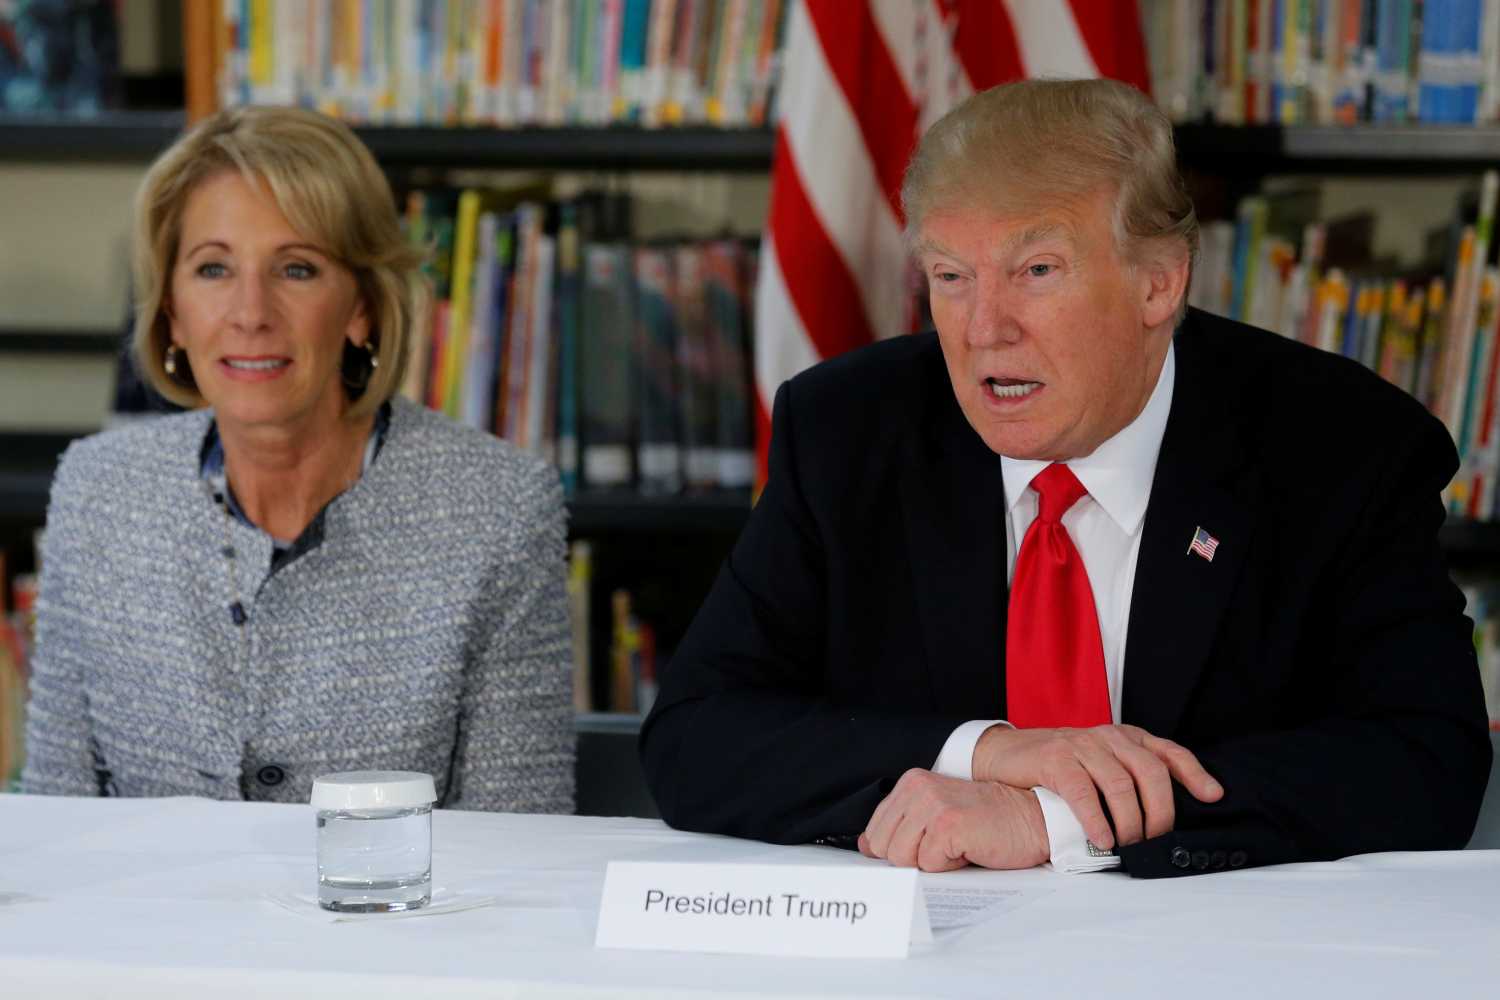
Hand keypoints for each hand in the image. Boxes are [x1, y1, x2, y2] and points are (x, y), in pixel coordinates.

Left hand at [857, 769, 1049, 871]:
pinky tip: (970, 848)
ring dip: (933, 862)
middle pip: (884, 848)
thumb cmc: (989, 821)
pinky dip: (951, 866)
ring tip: (959, 844)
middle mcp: (917, 788)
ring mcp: (931, 804)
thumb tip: (865, 845)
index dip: (901, 849)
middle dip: (914, 858)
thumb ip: (901, 827)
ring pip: (901, 859)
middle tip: (947, 844)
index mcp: (911, 783)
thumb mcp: (937, 817)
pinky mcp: (947, 824)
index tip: (930, 842)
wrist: (1034, 817)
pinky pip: (928, 865)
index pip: (875, 832)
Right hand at [971, 725, 1222, 850]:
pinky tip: (1102, 839)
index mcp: (1125, 738)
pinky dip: (1096, 820)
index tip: (1213, 797)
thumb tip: (1165, 818)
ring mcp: (1081, 745)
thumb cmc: (1059, 767)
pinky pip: (1083, 792)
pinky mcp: (1055, 759)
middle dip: (1161, 812)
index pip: (1168, 752)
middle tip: (1157, 840)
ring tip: (1130, 845)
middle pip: (1150, 772)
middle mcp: (1108, 737)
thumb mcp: (1101, 763)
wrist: (1006, 754)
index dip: (1195, 773)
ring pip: (1120, 784)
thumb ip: (1130, 778)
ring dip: (1130, 821)